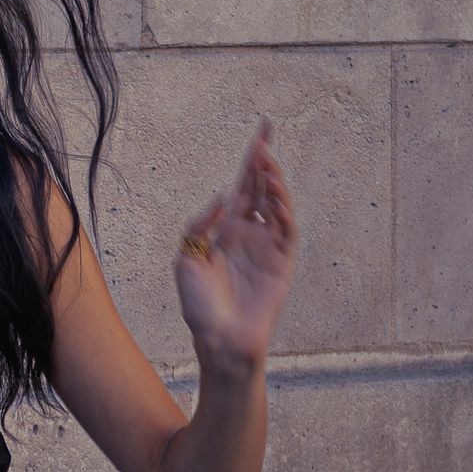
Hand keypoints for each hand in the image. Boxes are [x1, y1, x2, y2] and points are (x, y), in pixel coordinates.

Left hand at [173, 117, 297, 369]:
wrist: (218, 338)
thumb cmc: (199, 306)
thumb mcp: (186, 259)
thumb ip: (199, 225)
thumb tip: (220, 198)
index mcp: (227, 231)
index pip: (242, 187)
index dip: (251, 161)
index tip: (261, 133)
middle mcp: (250, 234)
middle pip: (262, 189)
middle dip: (265, 162)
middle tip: (265, 138)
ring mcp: (269, 247)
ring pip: (276, 204)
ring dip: (273, 183)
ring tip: (266, 164)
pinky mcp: (282, 262)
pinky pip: (286, 230)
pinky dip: (283, 211)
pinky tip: (274, 197)